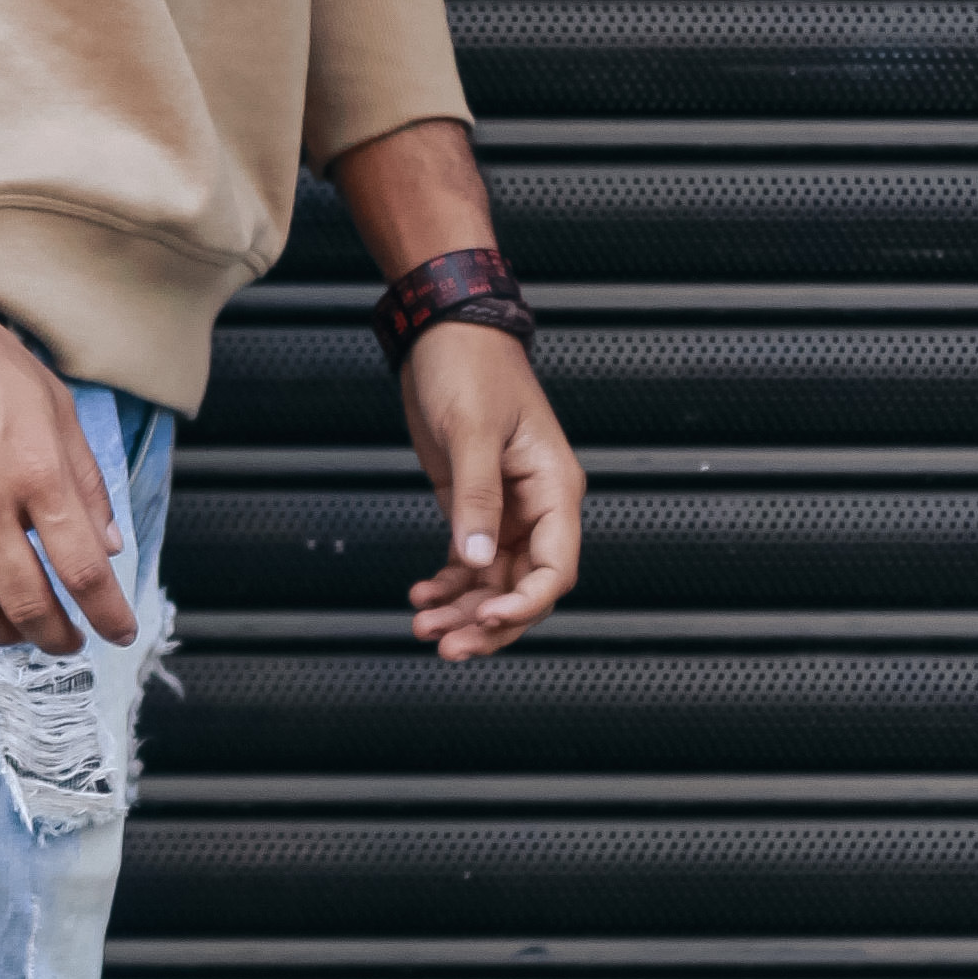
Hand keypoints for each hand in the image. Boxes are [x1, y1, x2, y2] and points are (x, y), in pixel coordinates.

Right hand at [0, 262, 136, 658]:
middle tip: (66, 643)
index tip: (117, 633)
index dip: (107, 614)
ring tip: (14, 629)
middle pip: (28, 602)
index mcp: (37, 472)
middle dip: (55, 637)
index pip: (83, 569)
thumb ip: (84, 478)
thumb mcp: (53, 405)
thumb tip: (108, 544)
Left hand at [401, 321, 584, 659]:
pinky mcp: (473, 506)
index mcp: (554, 489)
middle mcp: (536, 507)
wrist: (444, 332)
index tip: (488, 618)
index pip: (556, 568)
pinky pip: (469, 563)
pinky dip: (448, 586)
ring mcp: (505, 510)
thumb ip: (476, 498)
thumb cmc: (470, 368)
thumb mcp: (472, 432)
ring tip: (422, 627)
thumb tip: (475, 561)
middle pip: (523, 587)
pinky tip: (421, 597)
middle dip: (488, 622)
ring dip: (463, 611)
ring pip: (493, 582)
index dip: (526, 603)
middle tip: (446, 646)